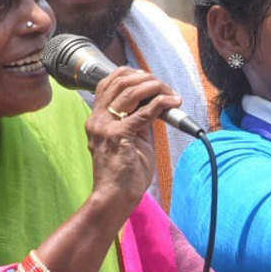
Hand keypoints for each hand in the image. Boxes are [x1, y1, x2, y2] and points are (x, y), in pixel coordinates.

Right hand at [85, 67, 181, 210]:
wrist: (114, 197)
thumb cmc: (124, 172)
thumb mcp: (131, 138)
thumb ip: (138, 119)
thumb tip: (156, 102)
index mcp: (97, 118)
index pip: (108, 83)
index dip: (130, 74)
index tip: (149, 78)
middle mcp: (97, 119)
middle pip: (121, 82)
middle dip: (147, 80)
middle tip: (165, 87)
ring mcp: (105, 127)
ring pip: (131, 91)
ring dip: (156, 88)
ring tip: (171, 94)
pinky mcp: (118, 136)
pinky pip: (143, 112)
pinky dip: (161, 103)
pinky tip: (173, 103)